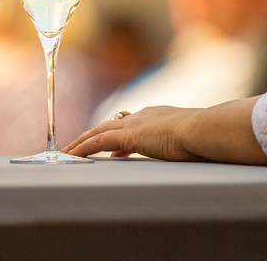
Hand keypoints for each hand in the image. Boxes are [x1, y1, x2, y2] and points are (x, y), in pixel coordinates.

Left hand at [62, 106, 203, 161]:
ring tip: (67, 152)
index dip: (116, 134)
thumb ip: (180, 142)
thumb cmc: (206, 137)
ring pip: (97, 133)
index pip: (129, 124)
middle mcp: (141, 117)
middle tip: (77, 145)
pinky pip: (97, 143)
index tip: (110, 145)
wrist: (205, 130)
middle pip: (107, 126)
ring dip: (80, 143)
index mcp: (156, 116)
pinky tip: (71, 155)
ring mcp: (133, 126)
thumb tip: (181, 149)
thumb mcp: (190, 139)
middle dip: (91, 136)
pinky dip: (82, 148)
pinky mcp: (127, 137)